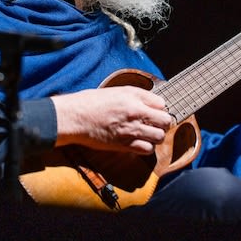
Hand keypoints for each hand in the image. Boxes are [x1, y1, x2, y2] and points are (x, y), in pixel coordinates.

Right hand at [52, 86, 172, 153]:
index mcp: (133, 96)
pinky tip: (140, 144)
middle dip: (162, 123)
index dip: (158, 108)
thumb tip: (151, 102)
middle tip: (155, 125)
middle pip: (165, 120)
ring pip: (159, 136)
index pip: (162, 103)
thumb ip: (135, 95)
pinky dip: (146, 148)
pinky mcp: (124, 144)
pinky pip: (147, 149)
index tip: (153, 112)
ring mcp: (131, 129)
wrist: (75, 117)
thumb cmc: (91, 102)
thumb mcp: (116, 91)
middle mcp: (135, 112)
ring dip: (155, 137)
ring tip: (148, 135)